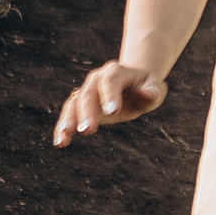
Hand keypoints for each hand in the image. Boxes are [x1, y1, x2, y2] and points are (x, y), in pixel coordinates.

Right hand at [53, 61, 167, 145]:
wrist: (134, 82)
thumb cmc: (147, 86)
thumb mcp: (155, 87)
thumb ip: (152, 90)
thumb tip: (150, 94)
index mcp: (116, 72)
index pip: (111, 81)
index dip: (110, 95)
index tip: (112, 113)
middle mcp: (97, 79)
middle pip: (88, 93)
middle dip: (86, 112)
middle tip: (87, 131)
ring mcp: (87, 90)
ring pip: (74, 103)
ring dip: (68, 120)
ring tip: (64, 137)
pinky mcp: (81, 104)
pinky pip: (69, 113)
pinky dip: (64, 127)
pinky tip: (60, 142)